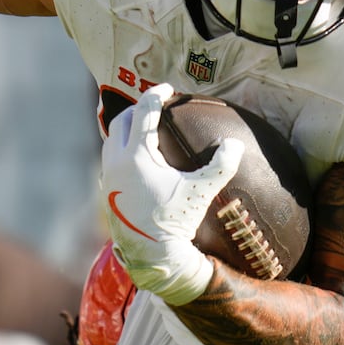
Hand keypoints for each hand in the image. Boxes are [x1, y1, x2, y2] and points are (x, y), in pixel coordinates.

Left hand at [100, 84, 242, 304]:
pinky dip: (122, 151)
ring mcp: (109, 178)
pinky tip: (137, 160)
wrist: (152, 256)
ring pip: (111, 141)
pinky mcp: (107, 193)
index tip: (167, 88)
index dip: (156, 94)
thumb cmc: (175, 222)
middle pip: (121, 122)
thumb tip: (235, 145)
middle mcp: (117, 163)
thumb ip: (221, 166)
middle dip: (138, 110)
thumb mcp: (201, 191)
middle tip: (155, 107)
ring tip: (144, 130)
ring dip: (126, 130)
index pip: (144, 112)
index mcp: (137, 156)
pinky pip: (110, 161)